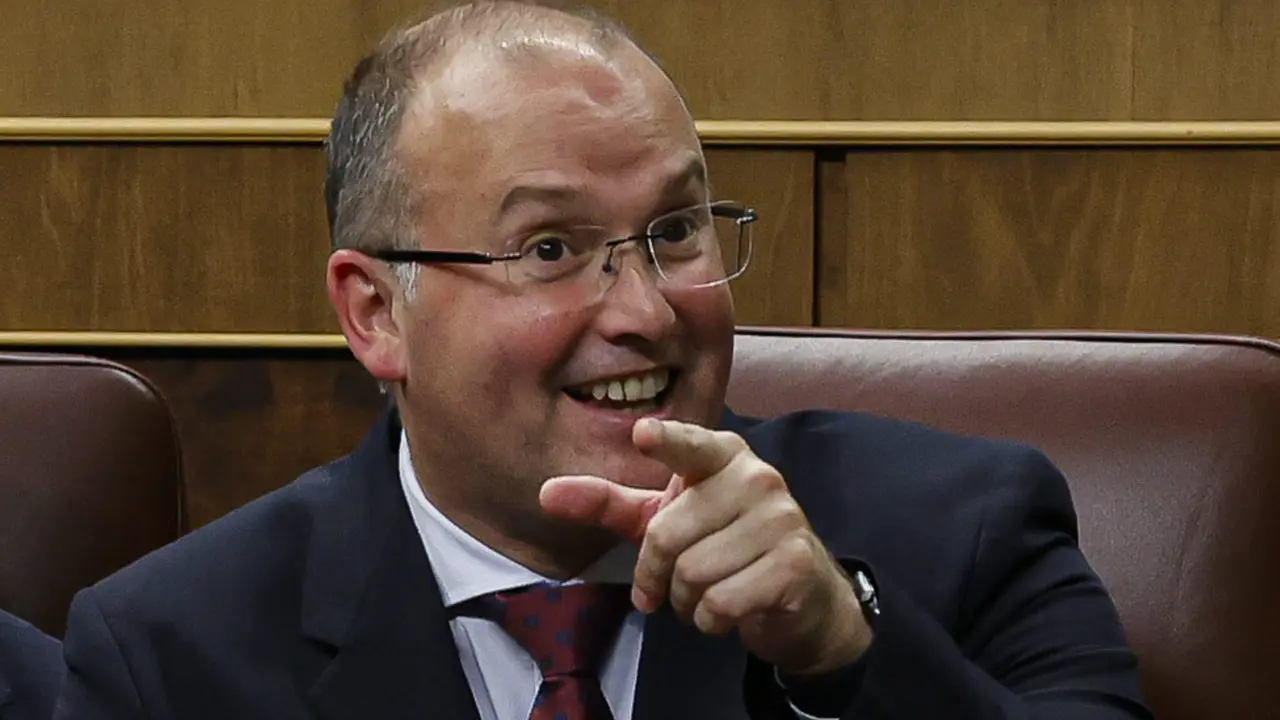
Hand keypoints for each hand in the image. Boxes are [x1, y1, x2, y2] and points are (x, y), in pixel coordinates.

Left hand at [540, 418, 872, 676]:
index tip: (643, 433)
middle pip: (667, 534)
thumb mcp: (664, 519)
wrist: (802, 594)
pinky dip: (712, 620)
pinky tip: (730, 611)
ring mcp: (781, 519)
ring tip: (707, 595)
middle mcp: (757, 478)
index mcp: (722, 456)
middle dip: (657, 575)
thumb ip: (609, 504)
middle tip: (672, 586)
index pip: (690, 445)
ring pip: (693, 574)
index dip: (667, 441)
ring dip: (688, 602)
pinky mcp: (794, 564)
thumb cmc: (723, 546)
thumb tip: (546, 492)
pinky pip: (722, 602)